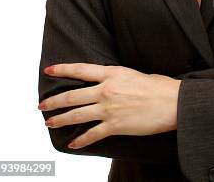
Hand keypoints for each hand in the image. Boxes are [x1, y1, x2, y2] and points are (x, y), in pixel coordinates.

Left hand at [38, 63, 181, 148]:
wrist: (173, 103)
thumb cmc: (159, 87)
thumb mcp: (135, 74)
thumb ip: (118, 78)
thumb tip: (110, 82)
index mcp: (112, 73)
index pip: (81, 70)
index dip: (62, 70)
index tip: (49, 70)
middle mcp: (107, 90)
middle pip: (73, 96)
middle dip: (54, 102)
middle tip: (41, 106)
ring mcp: (110, 109)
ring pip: (77, 115)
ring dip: (60, 120)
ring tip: (50, 123)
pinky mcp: (116, 126)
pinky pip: (92, 134)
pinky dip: (81, 140)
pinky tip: (73, 143)